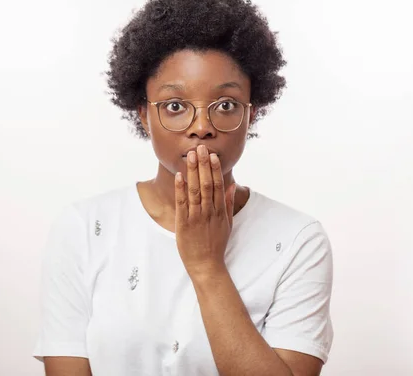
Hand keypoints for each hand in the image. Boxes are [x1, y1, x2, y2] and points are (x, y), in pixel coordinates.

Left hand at [174, 144, 236, 278]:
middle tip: (201, 148)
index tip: (213, 155)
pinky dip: (180, 188)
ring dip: (192, 172)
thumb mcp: (228, 224)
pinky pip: (182, 203)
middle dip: (204, 165)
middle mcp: (209, 212)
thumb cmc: (216, 244)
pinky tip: (179, 176)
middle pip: (207, 184)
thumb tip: (233, 186)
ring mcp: (197, 217)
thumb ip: (229, 204)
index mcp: (220, 211)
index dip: (215, 169)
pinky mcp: (184, 223)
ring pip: (195, 190)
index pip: (218, 186)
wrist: (206, 265)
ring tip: (191, 156)